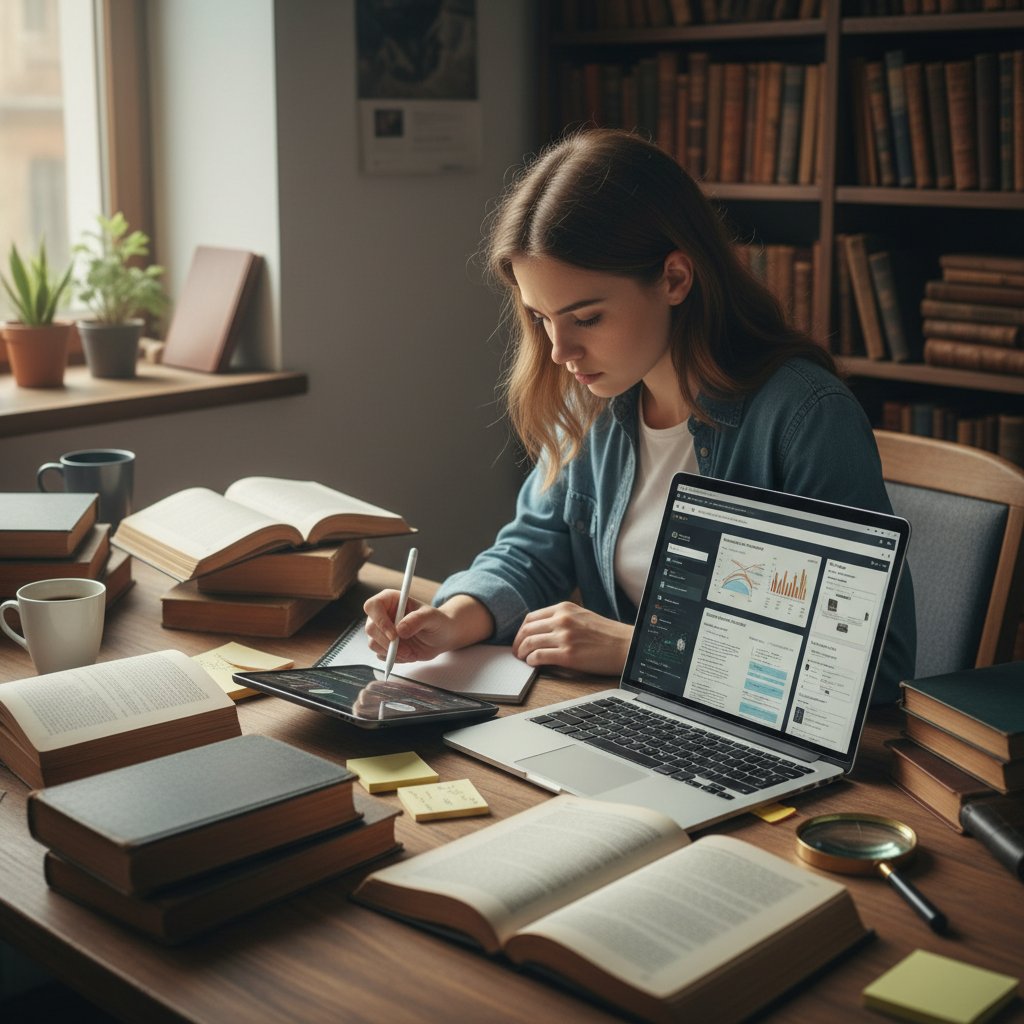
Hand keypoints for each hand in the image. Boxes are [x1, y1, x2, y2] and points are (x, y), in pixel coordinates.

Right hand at [363, 590, 454, 663]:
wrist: (441, 637)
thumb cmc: (437, 621)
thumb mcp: (432, 617)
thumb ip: (417, 620)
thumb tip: (400, 630)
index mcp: (391, 600)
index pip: (372, 606)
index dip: (380, 621)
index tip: (394, 635)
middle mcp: (382, 614)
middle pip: (370, 628)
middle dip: (387, 643)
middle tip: (406, 650)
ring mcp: (381, 631)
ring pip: (373, 643)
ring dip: (391, 652)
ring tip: (410, 652)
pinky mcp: (384, 645)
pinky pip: (380, 655)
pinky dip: (394, 658)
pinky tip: (408, 654)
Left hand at [512, 602, 632, 675]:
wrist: (626, 646)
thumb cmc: (606, 634)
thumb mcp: (582, 616)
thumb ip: (562, 619)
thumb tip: (541, 631)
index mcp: (564, 608)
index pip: (531, 618)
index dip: (521, 631)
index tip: (520, 639)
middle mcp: (562, 620)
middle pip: (526, 630)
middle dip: (517, 643)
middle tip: (516, 652)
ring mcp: (564, 637)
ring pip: (529, 643)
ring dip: (522, 653)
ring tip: (523, 659)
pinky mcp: (568, 655)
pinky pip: (539, 657)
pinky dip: (532, 661)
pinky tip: (534, 664)